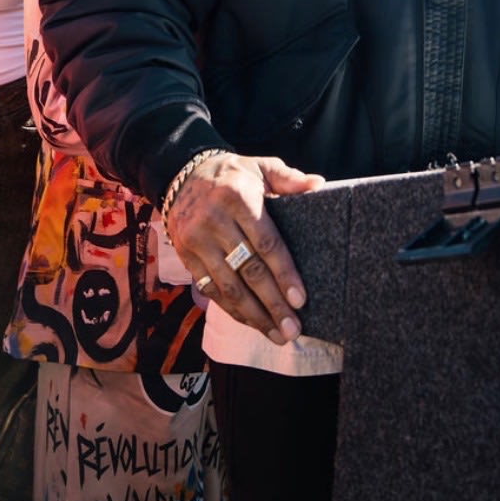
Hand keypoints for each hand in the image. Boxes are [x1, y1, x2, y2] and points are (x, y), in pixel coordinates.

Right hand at [166, 151, 322, 342]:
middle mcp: (214, 221)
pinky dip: (231, 310)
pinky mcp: (186, 257)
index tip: (300, 299)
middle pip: (248, 270)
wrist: (181, 174)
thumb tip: (318, 185)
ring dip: (254, 315)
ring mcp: (197, 241)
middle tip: (293, 329)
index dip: (283, 273)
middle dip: (272, 304)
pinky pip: (210, 289)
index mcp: (238, 197)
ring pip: (228, 287)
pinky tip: (251, 323)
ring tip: (277, 335)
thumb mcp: (260, 166)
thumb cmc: (232, 173)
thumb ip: (288, 178)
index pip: (266, 242)